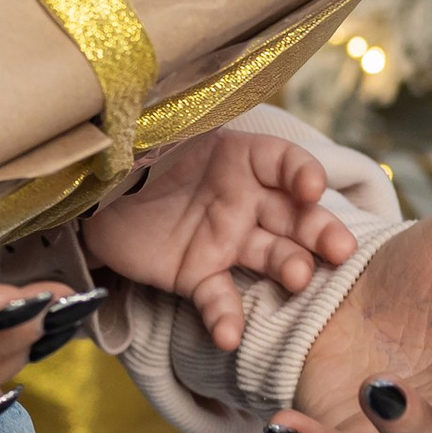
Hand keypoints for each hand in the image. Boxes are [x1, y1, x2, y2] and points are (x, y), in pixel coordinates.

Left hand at [80, 129, 355, 341]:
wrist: (92, 197)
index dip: (302, 172)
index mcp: (239, 158)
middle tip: (339, 250)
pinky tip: (230, 336)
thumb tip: (185, 96)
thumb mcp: (160, 130)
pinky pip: (220, 298)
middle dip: (321, 230)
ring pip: (271, 256)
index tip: (311, 188)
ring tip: (296, 279)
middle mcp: (244, 200)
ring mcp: (226, 240)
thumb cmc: (134, 154)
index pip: (284, 161)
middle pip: (294, 215)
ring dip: (289, 268)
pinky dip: (226, 318)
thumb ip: (184, 124)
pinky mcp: (199, 275)